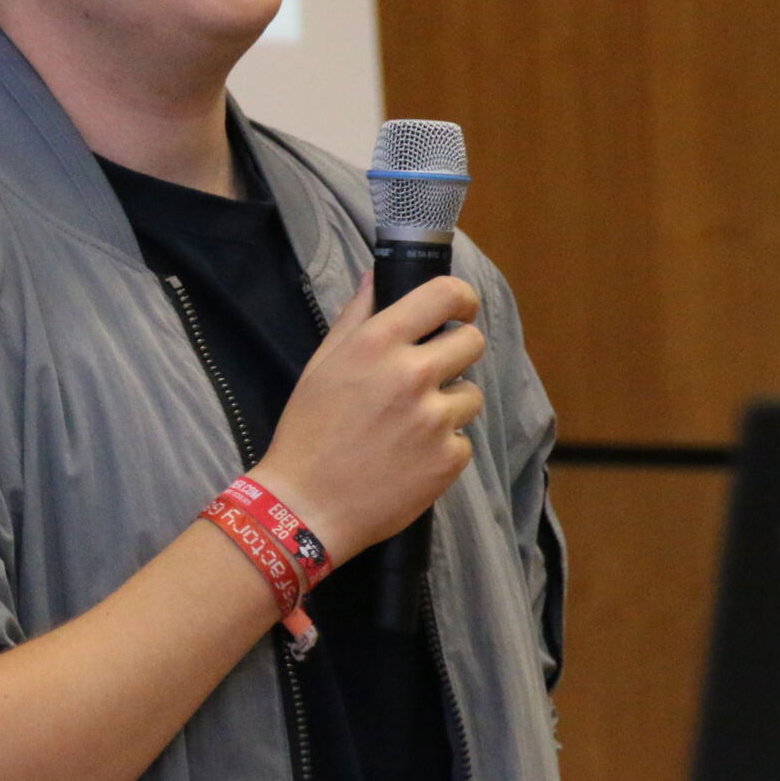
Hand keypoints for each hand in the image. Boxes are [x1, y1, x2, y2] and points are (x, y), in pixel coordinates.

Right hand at [248, 273, 484, 564]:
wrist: (306, 505)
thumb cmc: (307, 431)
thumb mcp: (322, 364)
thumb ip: (357, 315)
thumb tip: (378, 275)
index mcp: (377, 343)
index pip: (445, 294)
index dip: (461, 299)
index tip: (459, 310)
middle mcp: (411, 374)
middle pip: (473, 343)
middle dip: (456, 353)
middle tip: (430, 374)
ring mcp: (434, 419)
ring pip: (471, 395)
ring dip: (449, 405)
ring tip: (410, 426)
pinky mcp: (449, 459)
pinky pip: (463, 440)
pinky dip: (443, 447)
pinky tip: (409, 457)